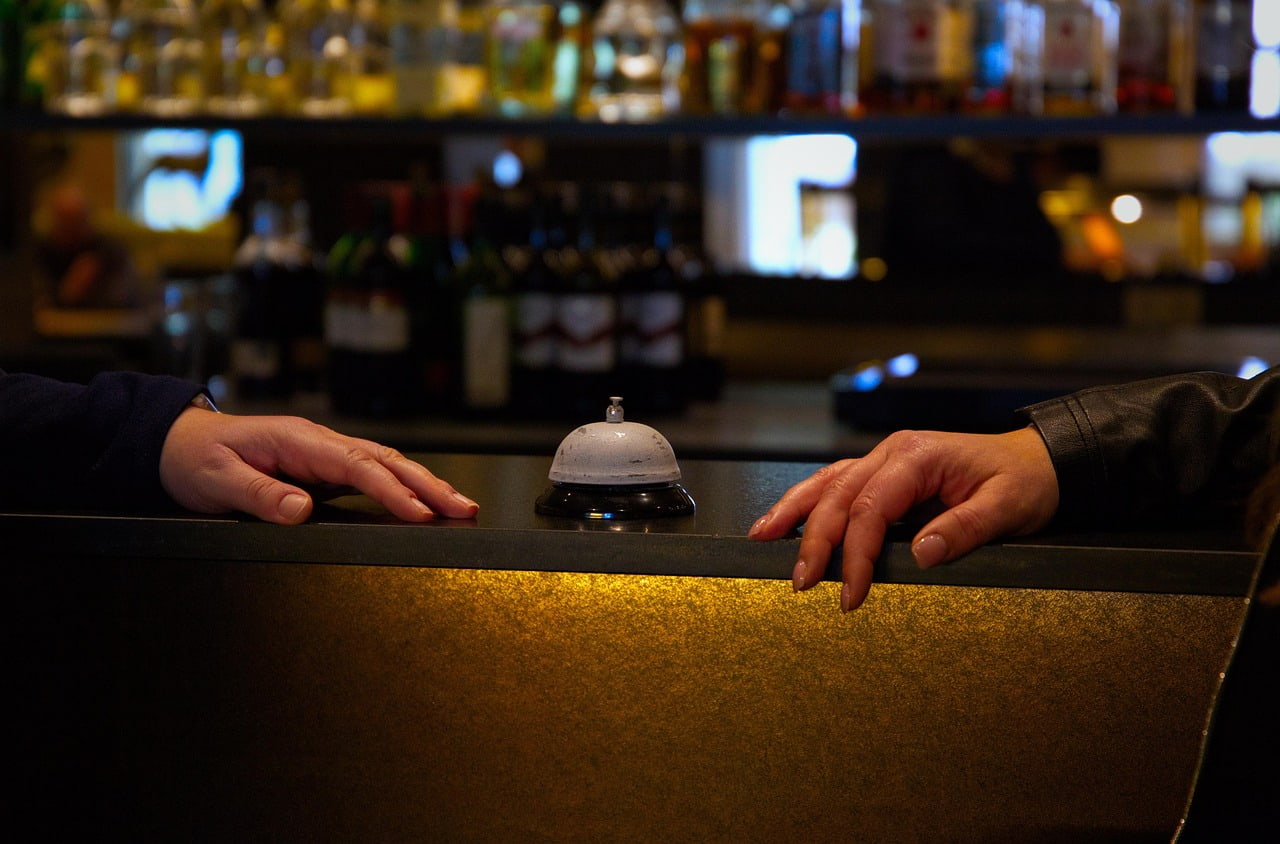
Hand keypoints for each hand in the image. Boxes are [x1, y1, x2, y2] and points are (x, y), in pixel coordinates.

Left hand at [159, 407, 478, 523]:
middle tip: (464, 508)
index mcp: (297, 440)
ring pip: (386, 465)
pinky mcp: (324, 469)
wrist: (178, 443)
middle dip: (429, 485)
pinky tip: (424, 504)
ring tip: (460, 507)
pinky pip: (372, 476)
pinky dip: (404, 488)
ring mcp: (324, 455)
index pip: (356, 465)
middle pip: (386, 461)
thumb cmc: (196, 459)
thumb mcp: (216, 481)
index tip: (419, 512)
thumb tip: (302, 510)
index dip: (392, 489)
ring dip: (425, 485)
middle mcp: (318, 443)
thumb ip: (260, 494)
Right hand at [748, 426, 1058, 611]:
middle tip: (801, 582)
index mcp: (918, 456)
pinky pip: (838, 484)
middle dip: (815, 540)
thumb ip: (963, 529)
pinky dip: (810, 502)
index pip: (871, 508)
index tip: (850, 593)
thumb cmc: (1025, 482)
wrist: (1040, 461)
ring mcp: (886, 459)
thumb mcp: (1007, 508)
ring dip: (795, 512)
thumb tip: (921, 554)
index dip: (855, 553)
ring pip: (827, 483)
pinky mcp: (886, 473)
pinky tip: (789, 519)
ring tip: (763, 537)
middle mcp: (894, 453)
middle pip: (838, 496)